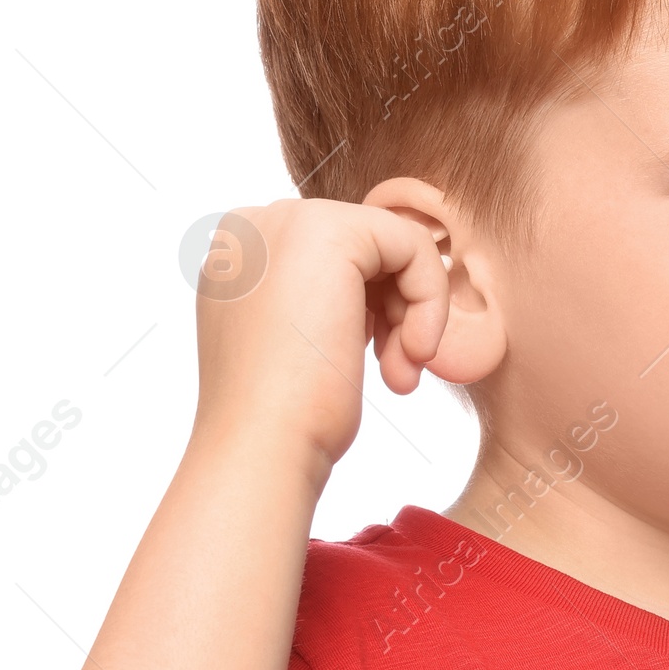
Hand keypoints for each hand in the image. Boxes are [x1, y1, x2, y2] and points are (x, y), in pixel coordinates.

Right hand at [190, 198, 451, 476]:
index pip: (337, 257)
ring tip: (400, 374)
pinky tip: (413, 354)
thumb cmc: (281, 421)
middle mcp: (252, 228)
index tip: (373, 359)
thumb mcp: (294, 346)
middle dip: (394, 309)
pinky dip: (430, 301)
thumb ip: (314, 300)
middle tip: (396, 371)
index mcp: (238, 256)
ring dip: (412, 313)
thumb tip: (363, 285)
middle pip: (366, 246)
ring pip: (394, 244)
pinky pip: (414, 246)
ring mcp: (283, 221)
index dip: (369, 306)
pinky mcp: (327, 230)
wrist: (262, 448)